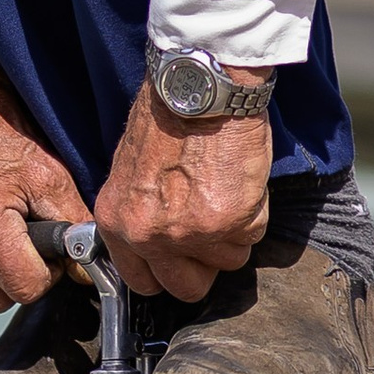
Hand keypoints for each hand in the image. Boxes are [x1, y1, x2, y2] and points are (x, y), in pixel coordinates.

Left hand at [95, 81, 270, 300]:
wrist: (198, 86)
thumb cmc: (166, 115)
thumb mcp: (130, 171)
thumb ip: (140, 213)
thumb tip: (158, 241)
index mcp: (119, 222)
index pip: (142, 281)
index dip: (167, 271)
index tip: (181, 259)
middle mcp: (150, 235)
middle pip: (187, 288)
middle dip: (204, 264)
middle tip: (211, 229)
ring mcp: (191, 232)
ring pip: (228, 261)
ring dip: (234, 233)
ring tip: (224, 188)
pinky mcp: (230, 221)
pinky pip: (253, 236)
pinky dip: (254, 212)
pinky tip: (239, 179)